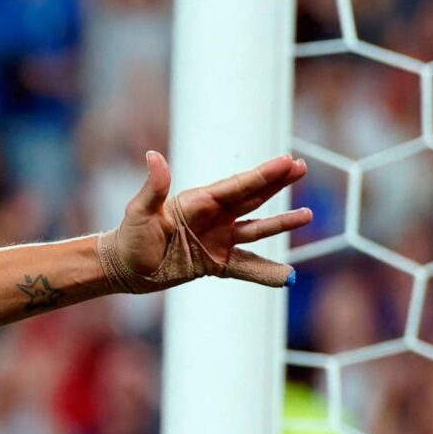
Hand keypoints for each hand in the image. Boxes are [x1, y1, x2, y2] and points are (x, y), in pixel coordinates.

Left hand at [99, 150, 313, 291]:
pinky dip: (266, 273)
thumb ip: (153, 187)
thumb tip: (154, 157)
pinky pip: (247, 267)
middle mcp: (214, 218)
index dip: (262, 175)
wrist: (125, 268)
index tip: (286, 161)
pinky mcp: (216, 263)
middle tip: (301, 167)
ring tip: (307, 216)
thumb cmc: (130, 236)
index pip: (237, 186)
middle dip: (277, 184)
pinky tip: (287, 277)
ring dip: (281, 224)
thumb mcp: (139, 211)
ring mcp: (218, 240)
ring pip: (256, 230)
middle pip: (252, 198)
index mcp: (199, 201)